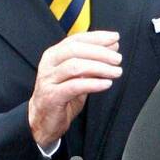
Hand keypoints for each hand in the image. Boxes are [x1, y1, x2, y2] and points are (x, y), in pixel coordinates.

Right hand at [27, 31, 121, 148]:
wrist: (43, 121)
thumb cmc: (61, 97)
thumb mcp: (78, 77)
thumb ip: (92, 62)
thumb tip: (112, 47)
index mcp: (54, 55)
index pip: (76, 39)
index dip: (97, 37)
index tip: (115, 38)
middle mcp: (49, 64)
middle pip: (75, 50)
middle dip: (100, 52)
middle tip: (117, 58)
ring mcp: (49, 80)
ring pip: (75, 66)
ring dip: (99, 67)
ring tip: (116, 72)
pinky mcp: (52, 96)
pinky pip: (74, 86)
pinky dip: (93, 83)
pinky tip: (106, 83)